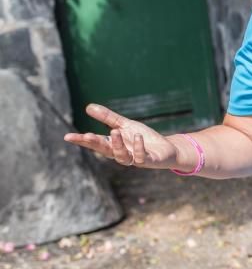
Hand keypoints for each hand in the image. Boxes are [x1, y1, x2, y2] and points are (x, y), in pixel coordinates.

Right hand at [64, 103, 179, 169]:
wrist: (166, 148)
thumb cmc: (143, 138)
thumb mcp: (125, 125)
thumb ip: (108, 118)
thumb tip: (88, 107)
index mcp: (114, 145)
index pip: (95, 143)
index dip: (82, 141)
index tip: (68, 137)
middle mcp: (122, 154)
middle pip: (105, 151)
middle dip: (95, 144)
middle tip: (86, 135)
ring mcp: (134, 159)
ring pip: (122, 157)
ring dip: (117, 145)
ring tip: (114, 131)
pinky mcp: (148, 161)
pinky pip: (141, 157)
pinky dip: (139, 148)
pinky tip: (137, 137)